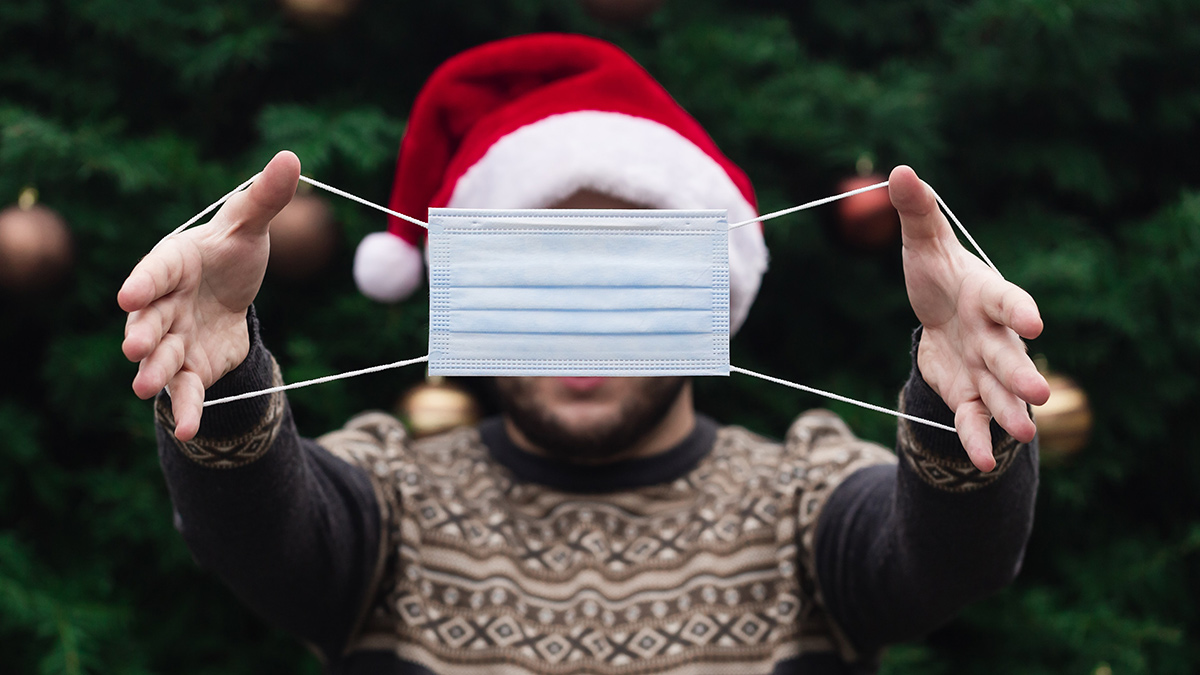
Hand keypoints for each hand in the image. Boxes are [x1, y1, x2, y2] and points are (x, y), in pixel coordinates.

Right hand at [118, 151, 300, 440]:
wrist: (233, 295)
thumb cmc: (232, 252)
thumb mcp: (250, 225)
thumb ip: (265, 198)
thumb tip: (290, 157)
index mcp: (173, 261)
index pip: (155, 270)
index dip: (143, 282)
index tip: (128, 295)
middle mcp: (163, 303)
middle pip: (148, 318)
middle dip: (141, 332)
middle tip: (134, 346)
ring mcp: (172, 338)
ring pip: (159, 357)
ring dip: (152, 372)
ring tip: (145, 387)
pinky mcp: (190, 368)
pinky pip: (186, 391)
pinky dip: (186, 410)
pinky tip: (188, 431)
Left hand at [890, 165, 1049, 470]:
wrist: (937, 315)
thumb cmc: (937, 274)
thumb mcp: (922, 243)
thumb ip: (916, 211)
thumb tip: (900, 169)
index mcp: (988, 296)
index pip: (1010, 302)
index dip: (1021, 311)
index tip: (1033, 323)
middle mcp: (994, 336)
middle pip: (1010, 357)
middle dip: (1022, 374)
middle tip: (1038, 393)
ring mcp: (984, 369)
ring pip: (1000, 394)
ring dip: (1012, 413)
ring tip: (1025, 431)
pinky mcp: (968, 394)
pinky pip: (974, 420)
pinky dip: (977, 440)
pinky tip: (979, 463)